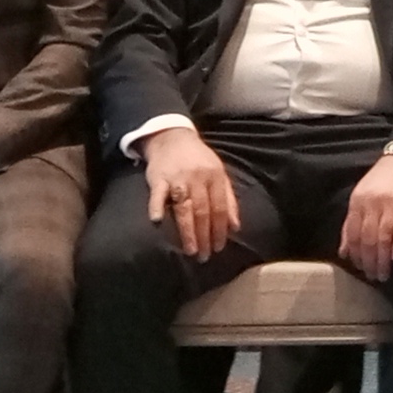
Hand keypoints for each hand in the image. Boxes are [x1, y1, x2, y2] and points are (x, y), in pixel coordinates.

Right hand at [141, 127, 240, 261]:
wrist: (172, 137)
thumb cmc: (199, 160)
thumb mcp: (219, 174)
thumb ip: (229, 199)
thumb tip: (236, 227)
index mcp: (215, 177)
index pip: (219, 207)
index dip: (220, 229)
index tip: (219, 248)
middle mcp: (197, 178)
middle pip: (202, 211)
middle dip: (205, 235)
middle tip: (204, 256)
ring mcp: (177, 178)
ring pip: (184, 207)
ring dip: (187, 230)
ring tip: (190, 250)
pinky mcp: (158, 178)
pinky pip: (157, 194)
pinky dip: (157, 206)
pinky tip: (158, 221)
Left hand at [339, 150, 392, 279]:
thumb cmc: (385, 178)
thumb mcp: (362, 196)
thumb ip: (352, 223)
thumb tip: (344, 252)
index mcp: (358, 200)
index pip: (353, 233)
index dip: (356, 254)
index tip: (360, 270)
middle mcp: (372, 202)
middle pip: (368, 238)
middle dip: (369, 261)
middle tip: (374, 277)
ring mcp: (391, 201)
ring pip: (383, 235)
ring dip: (383, 258)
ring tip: (384, 273)